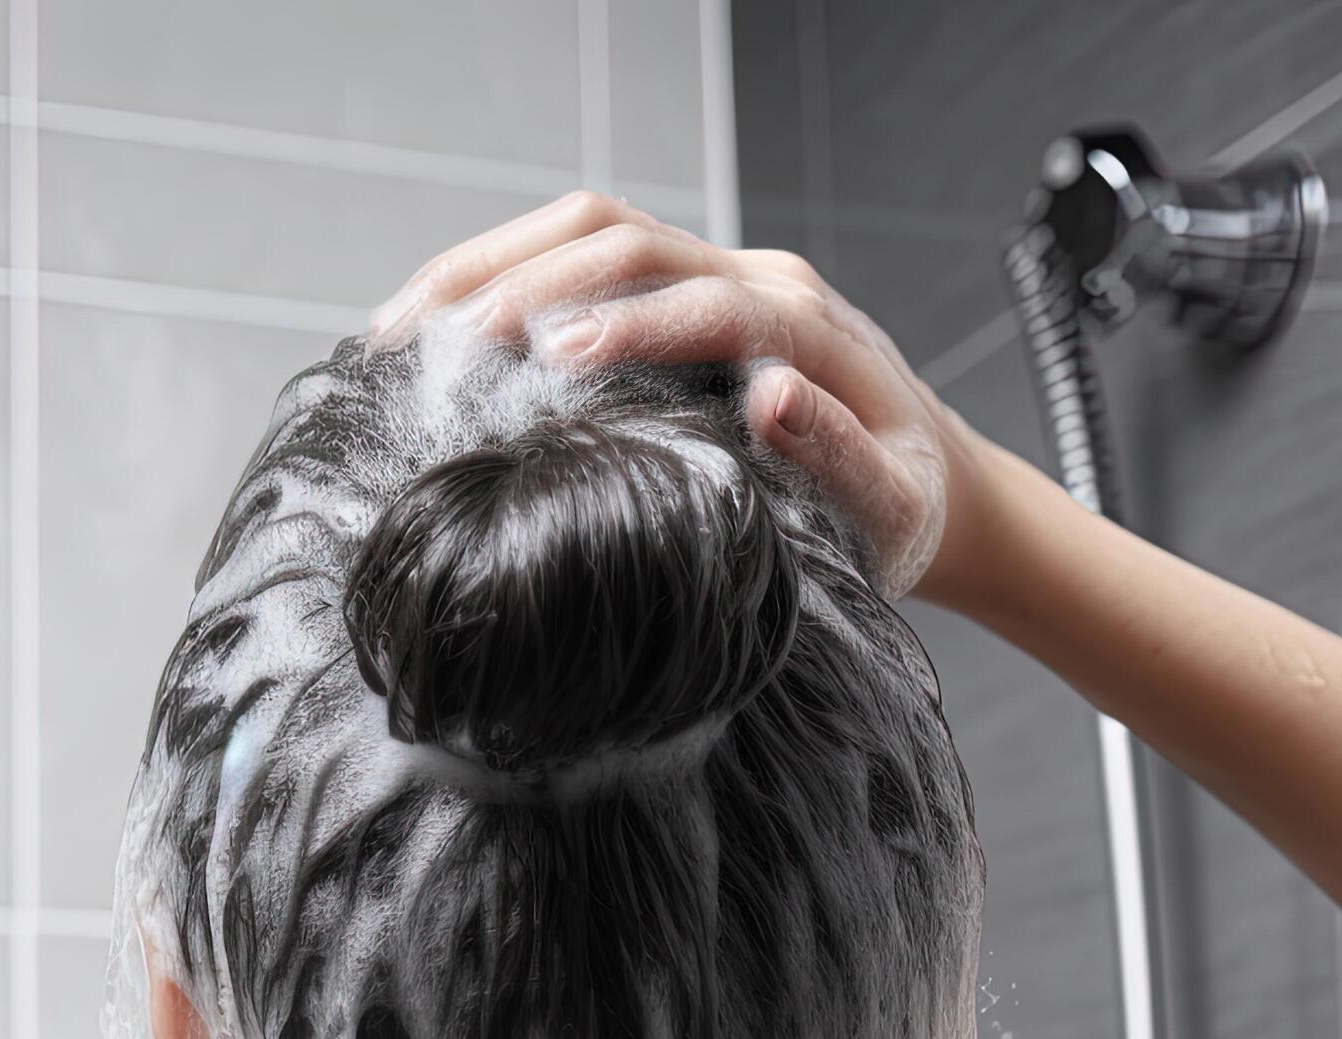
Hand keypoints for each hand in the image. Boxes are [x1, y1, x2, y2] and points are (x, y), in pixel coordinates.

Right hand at [370, 192, 991, 603]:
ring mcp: (719, 275)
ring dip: (494, 264)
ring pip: (593, 229)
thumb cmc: (906, 506)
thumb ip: (839, 455)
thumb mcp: (891, 506)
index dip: (622, 327)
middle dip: (526, 282)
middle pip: (624, 237)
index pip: (701, 302)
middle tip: (442, 343)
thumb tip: (772, 396)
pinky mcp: (686, 292)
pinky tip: (444, 325)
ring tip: (408, 325)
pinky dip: (508, 277)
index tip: (546, 364)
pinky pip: (586, 257)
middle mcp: (760, 279)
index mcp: (807, 327)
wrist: (933, 484)